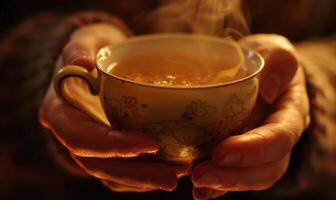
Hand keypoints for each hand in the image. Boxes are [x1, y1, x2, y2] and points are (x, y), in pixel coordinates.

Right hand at [39, 23, 190, 192]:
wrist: (98, 62)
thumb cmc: (94, 49)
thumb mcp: (86, 39)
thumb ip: (80, 47)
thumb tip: (81, 62)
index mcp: (60, 112)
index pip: (82, 138)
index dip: (114, 146)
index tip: (151, 144)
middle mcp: (73, 136)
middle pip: (100, 166)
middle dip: (137, 175)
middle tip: (172, 178)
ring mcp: (90, 146)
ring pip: (113, 175)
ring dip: (146, 179)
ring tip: (180, 173)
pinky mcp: (107, 149)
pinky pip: (123, 171)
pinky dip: (145, 174)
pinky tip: (171, 168)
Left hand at [191, 34, 309, 198]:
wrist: (255, 72)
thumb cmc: (265, 60)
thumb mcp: (275, 50)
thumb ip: (280, 61)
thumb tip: (268, 88)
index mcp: (289, 114)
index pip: (279, 138)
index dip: (253, 149)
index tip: (222, 152)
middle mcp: (276, 138)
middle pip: (265, 168)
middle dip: (234, 176)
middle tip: (200, 175)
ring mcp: (257, 149)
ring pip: (248, 177)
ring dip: (222, 184)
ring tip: (195, 182)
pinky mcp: (239, 153)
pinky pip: (231, 174)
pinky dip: (215, 185)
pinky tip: (197, 189)